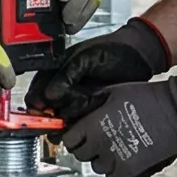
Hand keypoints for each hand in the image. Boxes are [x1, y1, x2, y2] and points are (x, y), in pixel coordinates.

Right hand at [27, 18, 172, 120]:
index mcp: (56, 74)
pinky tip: (91, 116)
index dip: (36, 104)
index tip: (44, 110)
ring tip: (83, 108)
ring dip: (68, 122)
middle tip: (62, 114)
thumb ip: (66, 75)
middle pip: (47, 113)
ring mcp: (78, 103)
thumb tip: (49, 96)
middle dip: (52, 117)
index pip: (36, 93)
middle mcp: (64, 91)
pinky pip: (81, 125)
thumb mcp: (86, 58)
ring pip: (63, 122)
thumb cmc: (113, 50)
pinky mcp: (93, 113)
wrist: (140, 57)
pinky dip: (82, 126)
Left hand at [58, 74, 176, 176]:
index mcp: (94, 125)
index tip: (79, 134)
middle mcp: (101, 144)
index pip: (69, 140)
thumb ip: (91, 102)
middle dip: (87, 147)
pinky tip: (123, 160)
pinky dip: (115, 172)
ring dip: (103, 159)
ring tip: (117, 146)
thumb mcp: (113, 91)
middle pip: (81, 155)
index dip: (74, 137)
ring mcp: (116, 159)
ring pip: (97, 167)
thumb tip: (77, 107)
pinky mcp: (131, 171)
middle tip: (100, 139)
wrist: (176, 111)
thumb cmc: (146, 97)